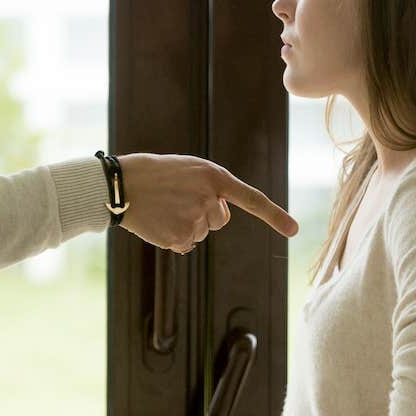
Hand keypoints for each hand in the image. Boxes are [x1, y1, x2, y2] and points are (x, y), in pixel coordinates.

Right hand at [117, 153, 297, 253]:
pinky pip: (186, 245)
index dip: (274, 215)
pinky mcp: (179, 238)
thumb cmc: (155, 174)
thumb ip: (211, 188)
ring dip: (185, 224)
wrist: (121, 184)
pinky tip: (158, 221)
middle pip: (219, 220)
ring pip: (201, 233)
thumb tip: (219, 217)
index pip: (251, 199)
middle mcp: (208, 199)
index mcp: (213, 177)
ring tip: (163, 207)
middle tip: (176, 198)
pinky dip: (173, 238)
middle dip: (203, 213)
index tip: (294, 230)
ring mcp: (194, 220)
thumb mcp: (189, 170)